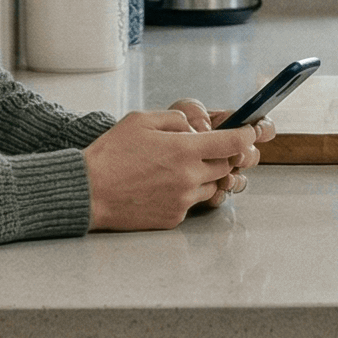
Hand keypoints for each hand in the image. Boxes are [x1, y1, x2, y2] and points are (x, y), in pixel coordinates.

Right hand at [82, 104, 267, 230]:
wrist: (88, 192)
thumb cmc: (110, 154)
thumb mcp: (140, 120)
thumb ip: (174, 120)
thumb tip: (194, 127)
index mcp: (184, 150)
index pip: (233, 143)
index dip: (245, 135)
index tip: (249, 131)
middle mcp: (189, 177)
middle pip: (225, 166)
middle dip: (220, 155)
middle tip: (201, 150)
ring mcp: (183, 200)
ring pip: (211, 186)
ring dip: (203, 176)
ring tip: (174, 169)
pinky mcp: (174, 217)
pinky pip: (191, 203)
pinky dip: (184, 193)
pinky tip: (161, 186)